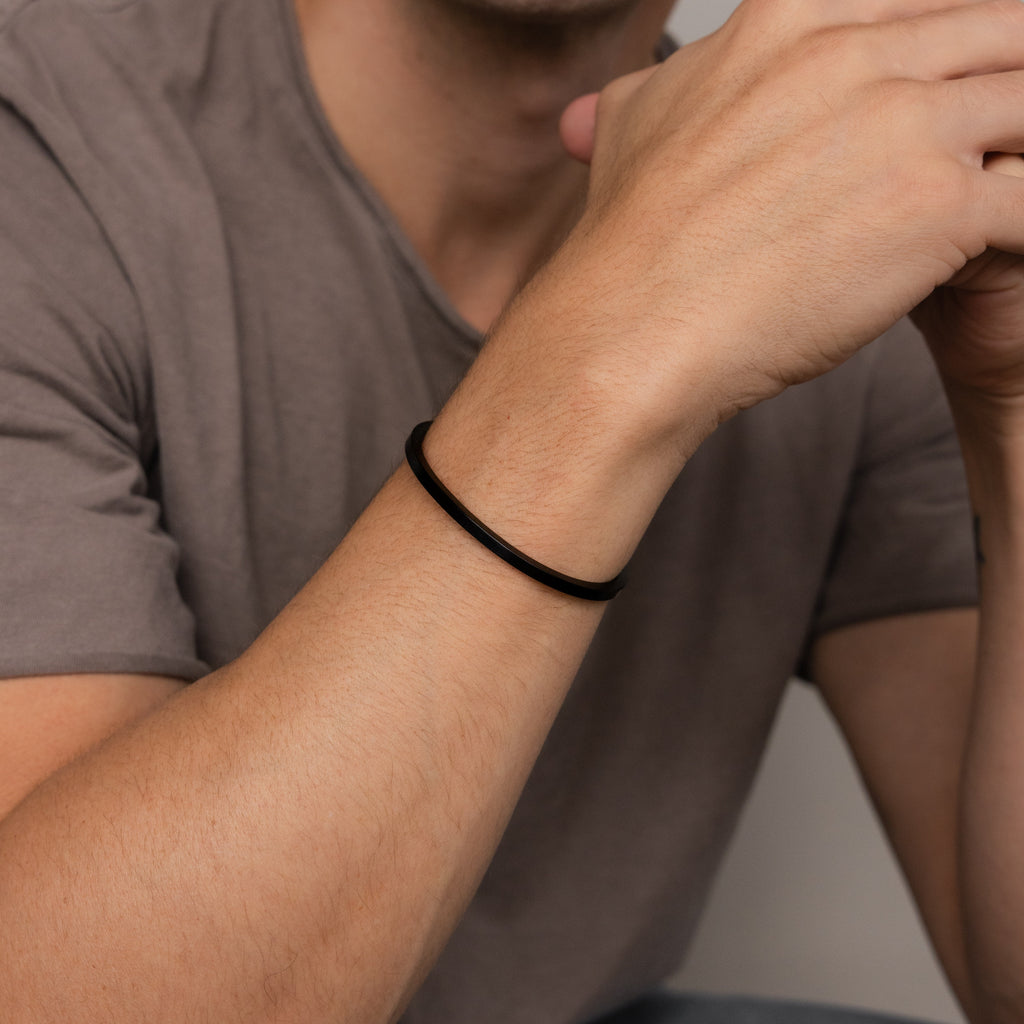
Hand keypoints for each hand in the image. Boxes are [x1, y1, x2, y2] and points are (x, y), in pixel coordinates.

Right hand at [556, 0, 1023, 428]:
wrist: (631, 326)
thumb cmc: (633, 246)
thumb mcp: (637, 124)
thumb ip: (673, 86)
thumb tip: (644, 85)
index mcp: (792, 20)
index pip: (922, 2)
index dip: (951, 50)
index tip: (956, 91)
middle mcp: (855, 52)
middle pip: (999, 34)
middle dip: (1010, 85)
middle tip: (1002, 145)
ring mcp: (904, 124)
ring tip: (1003, 199)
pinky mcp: (937, 205)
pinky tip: (1003, 252)